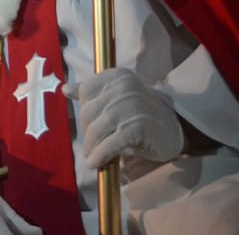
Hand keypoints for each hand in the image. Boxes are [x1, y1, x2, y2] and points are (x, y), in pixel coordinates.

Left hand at [62, 67, 182, 167]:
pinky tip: (95, 163)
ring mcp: (131, 107)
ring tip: (91, 156)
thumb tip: (64, 88)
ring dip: (91, 148)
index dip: (85, 110)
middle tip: (92, 144)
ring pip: (95, 130)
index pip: (86, 91)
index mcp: (118, 76)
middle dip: (87, 132)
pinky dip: (99, 156)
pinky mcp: (137, 128)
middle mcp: (124, 87)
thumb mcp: (117, 96)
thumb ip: (92, 93)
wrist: (174, 128)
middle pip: (87, 113)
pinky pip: (108, 145)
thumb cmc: (140, 113)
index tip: (91, 123)